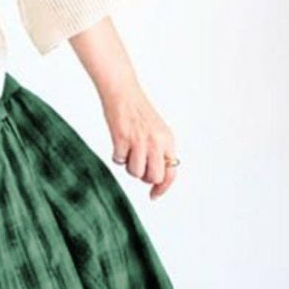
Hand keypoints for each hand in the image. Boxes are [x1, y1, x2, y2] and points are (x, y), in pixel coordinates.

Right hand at [101, 84, 178, 199]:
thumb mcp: (157, 132)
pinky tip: (118, 142)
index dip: (163, 187)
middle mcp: (156, 142)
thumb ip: (159, 152)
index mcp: (168, 140)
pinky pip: (119, 161)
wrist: (123, 93)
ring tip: (127, 151)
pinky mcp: (123, 139)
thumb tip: (155, 177)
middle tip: (137, 164)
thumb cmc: (137, 112)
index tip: (154, 195)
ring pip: (135, 172)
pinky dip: (117, 156)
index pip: (171, 172)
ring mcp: (140, 141)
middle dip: (143, 176)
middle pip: (153, 177)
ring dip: (129, 166)